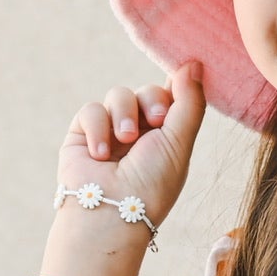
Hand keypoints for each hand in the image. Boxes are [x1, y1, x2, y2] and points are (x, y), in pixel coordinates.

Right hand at [57, 59, 206, 228]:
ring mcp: (111, 132)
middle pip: (147, 91)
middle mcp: (141, 133)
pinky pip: (91, 109)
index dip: (174, 88)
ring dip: (124, 115)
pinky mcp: (82, 135)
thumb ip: (189, 102)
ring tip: (125, 141)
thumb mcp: (179, 143)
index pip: (172, 98)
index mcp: (168, 137)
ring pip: (119, 95)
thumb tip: (194, 62)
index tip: (180, 84)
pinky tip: (101, 154)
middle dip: (151, 102)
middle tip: (157, 122)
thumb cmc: (151, 185)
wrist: (111, 213)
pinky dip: (98, 127)